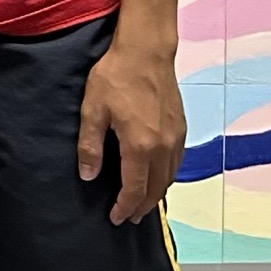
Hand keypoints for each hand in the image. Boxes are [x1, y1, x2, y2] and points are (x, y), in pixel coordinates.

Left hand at [80, 37, 186, 225]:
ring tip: (142, 202)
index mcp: (140, 146)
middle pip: (157, 188)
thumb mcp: (92, 111)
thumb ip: (90, 146)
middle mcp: (164, 147)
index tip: (115, 218)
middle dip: (142, 206)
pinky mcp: (181, 128)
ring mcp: (176, 138)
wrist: (146, 52)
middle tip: (129, 218)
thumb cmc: (115, 77)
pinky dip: (166, 176)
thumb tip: (88, 176)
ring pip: (170, 177)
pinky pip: (176, 162)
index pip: (135, 188)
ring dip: (156, 193)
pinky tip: (156, 176)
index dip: (125, 207)